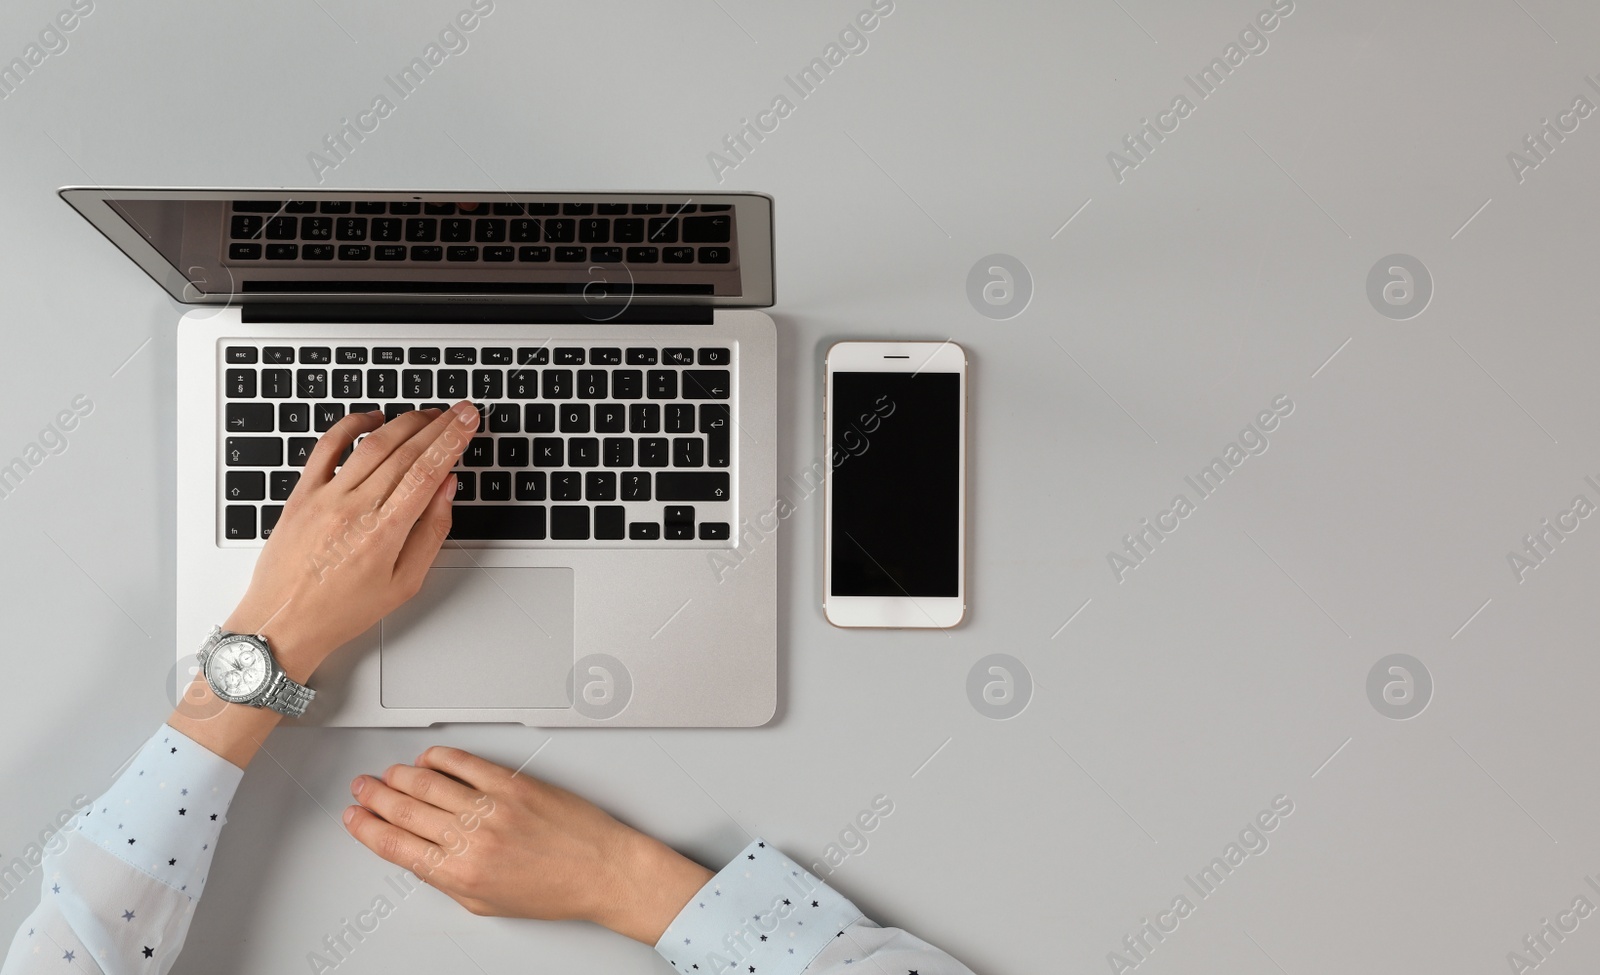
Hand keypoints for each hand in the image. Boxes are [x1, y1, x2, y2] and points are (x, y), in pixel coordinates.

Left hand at [223, 402, 478, 679]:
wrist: (283, 622)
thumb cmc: (342, 610)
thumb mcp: (404, 583)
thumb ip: (431, 533)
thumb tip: (446, 489)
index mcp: (384, 533)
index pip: (427, 471)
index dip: (453, 439)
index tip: (468, 421)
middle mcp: (354, 508)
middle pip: (405, 450)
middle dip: (438, 425)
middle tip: (459, 411)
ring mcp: (325, 497)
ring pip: (373, 443)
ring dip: (405, 422)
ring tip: (427, 415)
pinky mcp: (302, 493)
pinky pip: (327, 446)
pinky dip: (352, 425)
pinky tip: (373, 419)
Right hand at [344, 746, 714, 943]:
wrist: (604, 871)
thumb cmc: (556, 890)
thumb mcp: (487, 903)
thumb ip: (449, 879)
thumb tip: (421, 855)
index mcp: (461, 873)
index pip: (396, 846)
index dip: (367, 829)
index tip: (354, 819)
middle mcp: (472, 838)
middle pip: (404, 810)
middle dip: (374, 797)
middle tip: (360, 789)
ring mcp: (492, 806)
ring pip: (426, 783)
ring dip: (397, 776)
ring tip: (384, 774)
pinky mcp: (513, 783)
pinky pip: (464, 762)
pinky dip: (439, 757)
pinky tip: (427, 759)